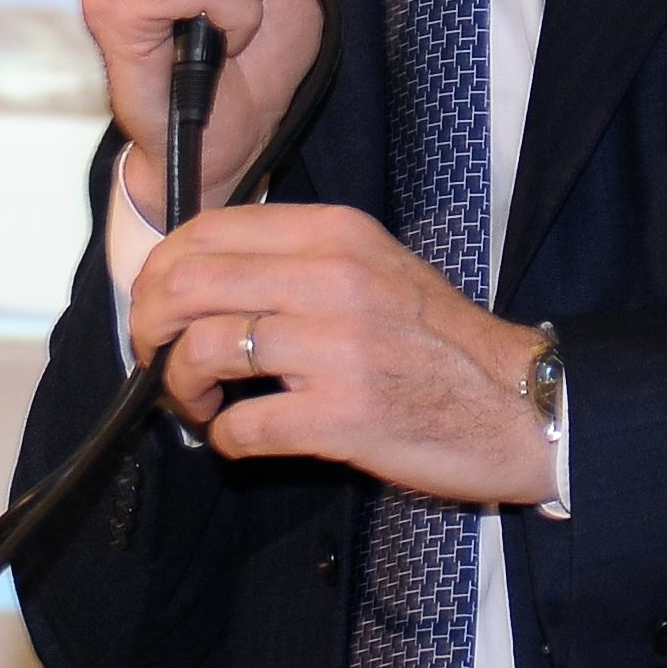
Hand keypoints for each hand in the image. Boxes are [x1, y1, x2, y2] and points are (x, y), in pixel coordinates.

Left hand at [127, 203, 551, 504]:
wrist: (516, 404)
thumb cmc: (440, 344)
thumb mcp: (373, 268)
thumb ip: (295, 260)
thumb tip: (201, 277)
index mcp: (335, 234)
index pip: (207, 229)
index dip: (160, 270)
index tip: (158, 305)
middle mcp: (333, 279)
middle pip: (187, 282)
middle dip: (149, 325)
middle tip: (156, 357)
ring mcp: (337, 347)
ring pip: (204, 349)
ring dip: (179, 385)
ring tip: (198, 401)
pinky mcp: (342, 416)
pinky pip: (241, 425)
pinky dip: (223, 438)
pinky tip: (237, 438)